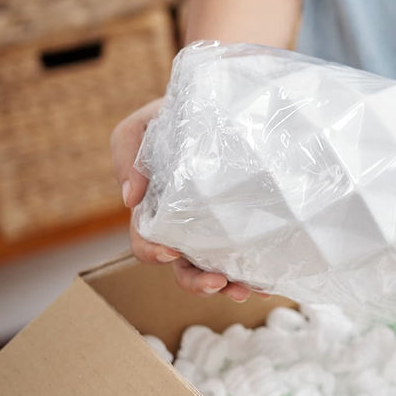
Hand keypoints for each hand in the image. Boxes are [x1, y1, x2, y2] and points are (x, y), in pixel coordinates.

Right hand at [110, 98, 265, 301]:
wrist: (220, 106)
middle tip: (217, 282)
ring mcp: (216, 231)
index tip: (171, 252)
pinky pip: (249, 257)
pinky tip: (268, 282)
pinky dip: (256, 274)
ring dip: (227, 287)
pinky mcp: (244, 226)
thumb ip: (127, 154)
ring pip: (216, 270)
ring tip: (244, 290)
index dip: (154, 253)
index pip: (147, 242)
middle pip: (183, 269)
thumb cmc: (175, 116)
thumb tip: (130, 200)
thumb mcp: (143, 125)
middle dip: (196, 283)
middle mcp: (185, 229)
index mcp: (157, 210)